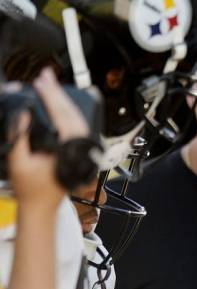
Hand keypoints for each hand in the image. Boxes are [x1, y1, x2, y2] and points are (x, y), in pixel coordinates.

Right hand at [8, 68, 88, 206]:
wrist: (42, 208)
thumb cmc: (31, 189)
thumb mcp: (19, 162)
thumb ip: (20, 137)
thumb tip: (24, 113)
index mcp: (69, 150)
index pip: (63, 116)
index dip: (52, 97)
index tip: (42, 82)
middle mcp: (80, 149)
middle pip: (73, 114)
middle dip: (58, 93)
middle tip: (46, 76)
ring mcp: (82, 150)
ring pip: (77, 119)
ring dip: (64, 101)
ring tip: (50, 85)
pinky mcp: (79, 152)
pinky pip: (77, 127)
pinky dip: (68, 113)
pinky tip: (59, 104)